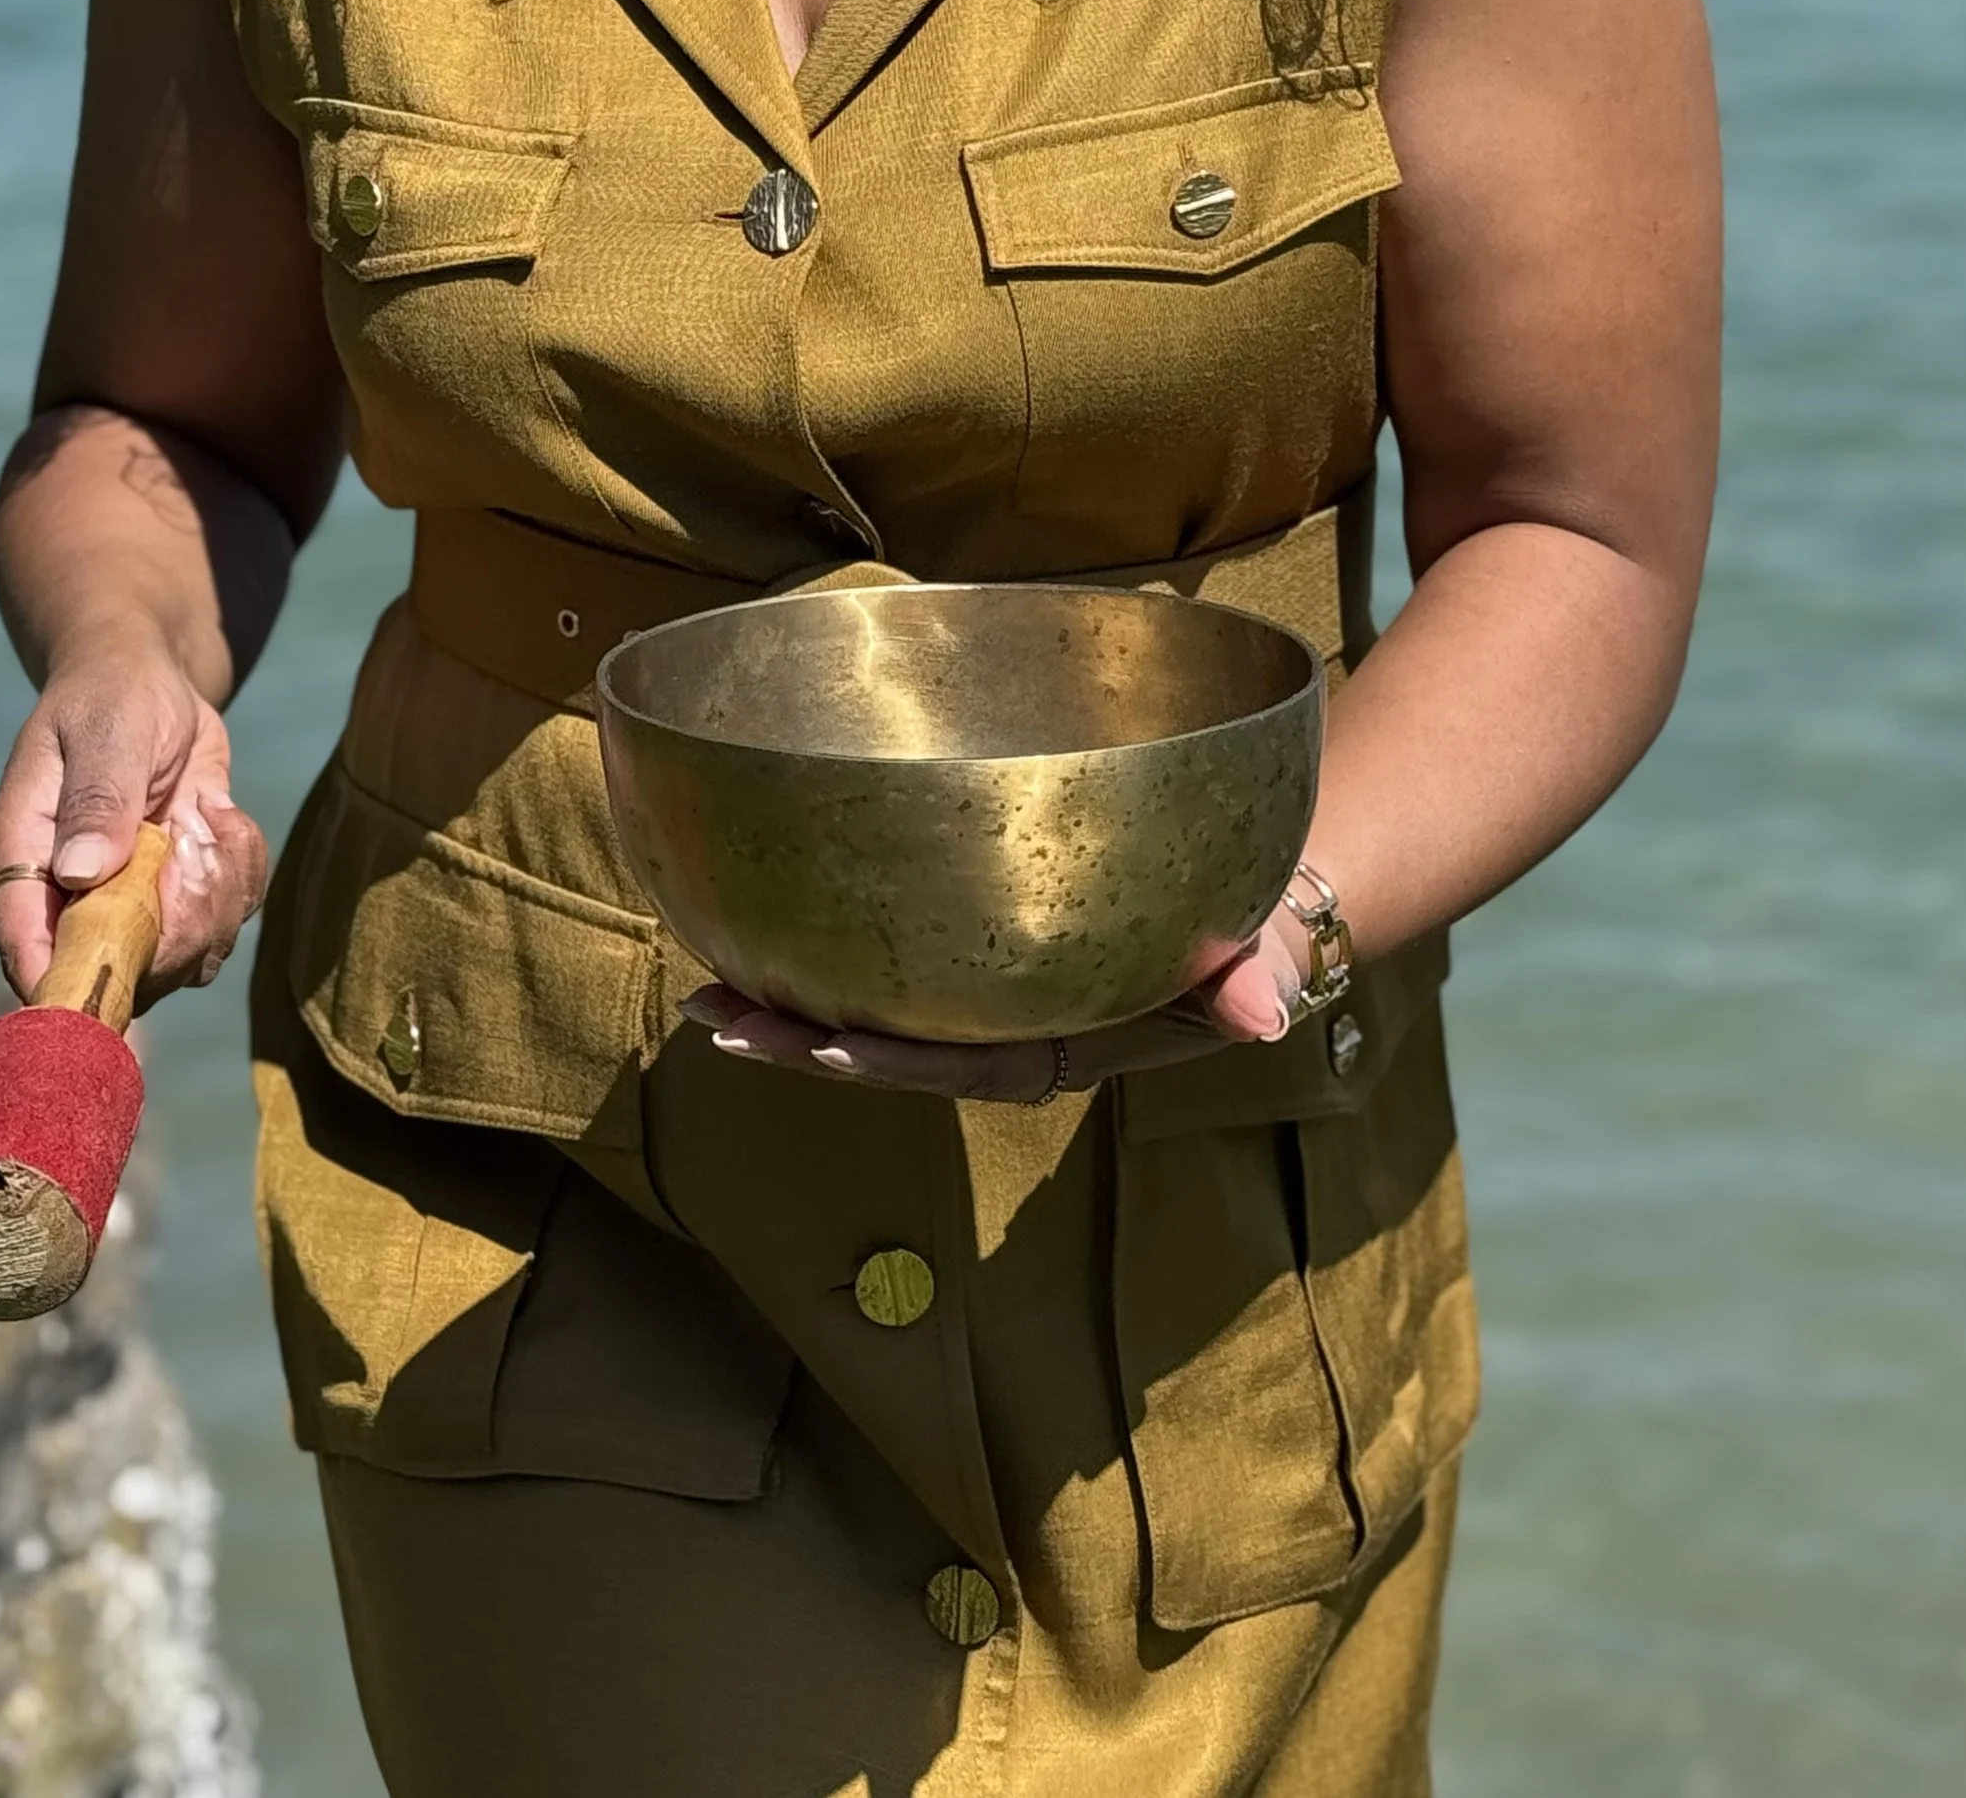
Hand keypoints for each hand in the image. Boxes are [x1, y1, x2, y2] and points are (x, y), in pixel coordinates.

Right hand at [0, 659, 268, 1009]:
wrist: (151, 681)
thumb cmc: (112, 694)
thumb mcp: (106, 729)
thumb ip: (96, 797)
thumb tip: (81, 873)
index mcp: (30, 856)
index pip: (27, 942)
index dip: (64, 975)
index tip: (121, 964)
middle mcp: (73, 895)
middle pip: (119, 968)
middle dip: (177, 923)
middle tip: (194, 843)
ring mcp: (131, 903)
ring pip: (182, 958)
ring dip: (218, 893)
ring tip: (209, 816)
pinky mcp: (181, 896)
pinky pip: (225, 921)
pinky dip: (241, 872)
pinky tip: (222, 815)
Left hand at [675, 905, 1313, 1100]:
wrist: (1235, 903)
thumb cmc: (1240, 926)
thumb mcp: (1254, 951)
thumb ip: (1252, 976)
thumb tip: (1261, 1011)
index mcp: (1065, 1042)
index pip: (971, 1062)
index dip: (903, 1061)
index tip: (833, 1051)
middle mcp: (1008, 1032)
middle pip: (896, 1053)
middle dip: (807, 1047)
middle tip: (720, 1024)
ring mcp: (980, 1000)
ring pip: (874, 1020)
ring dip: (789, 1016)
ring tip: (704, 1001)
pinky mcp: (964, 961)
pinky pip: (884, 972)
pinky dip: (818, 961)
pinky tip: (749, 935)